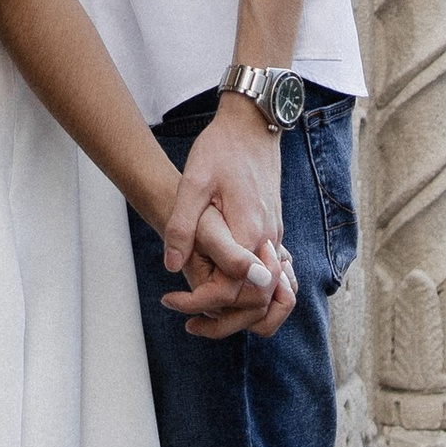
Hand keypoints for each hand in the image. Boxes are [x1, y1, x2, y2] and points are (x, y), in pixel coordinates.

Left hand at [160, 95, 296, 339]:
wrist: (252, 125)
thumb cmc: (221, 149)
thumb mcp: (193, 181)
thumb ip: (183, 225)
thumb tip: (172, 266)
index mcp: (249, 232)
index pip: (231, 291)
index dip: (199, 303)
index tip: (170, 300)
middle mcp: (269, 241)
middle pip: (257, 304)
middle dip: (223, 321)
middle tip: (188, 321)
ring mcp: (275, 238)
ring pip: (272, 296)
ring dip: (243, 314)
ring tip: (207, 314)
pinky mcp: (273, 234)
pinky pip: (273, 279)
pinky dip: (253, 295)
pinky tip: (224, 292)